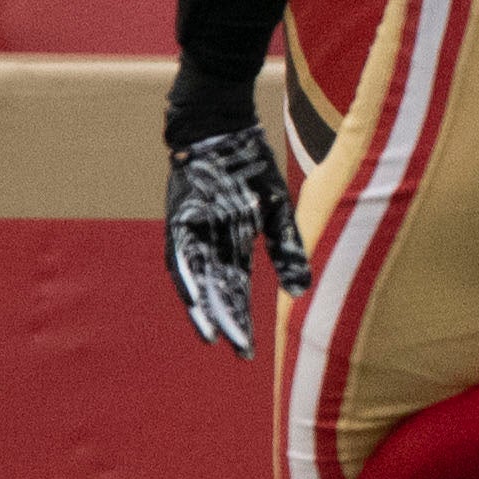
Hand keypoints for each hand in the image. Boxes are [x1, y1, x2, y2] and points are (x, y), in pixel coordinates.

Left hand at [161, 122, 307, 356]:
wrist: (218, 126)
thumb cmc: (247, 163)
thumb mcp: (277, 208)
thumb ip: (287, 248)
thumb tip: (299, 291)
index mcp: (233, 242)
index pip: (237, 288)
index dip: (242, 318)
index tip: (246, 350)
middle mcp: (210, 243)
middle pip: (219, 289)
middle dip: (228, 320)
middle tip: (238, 352)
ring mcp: (193, 232)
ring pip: (198, 277)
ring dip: (203, 306)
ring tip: (211, 336)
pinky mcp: (179, 219)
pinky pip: (180, 252)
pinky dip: (186, 274)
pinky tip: (193, 296)